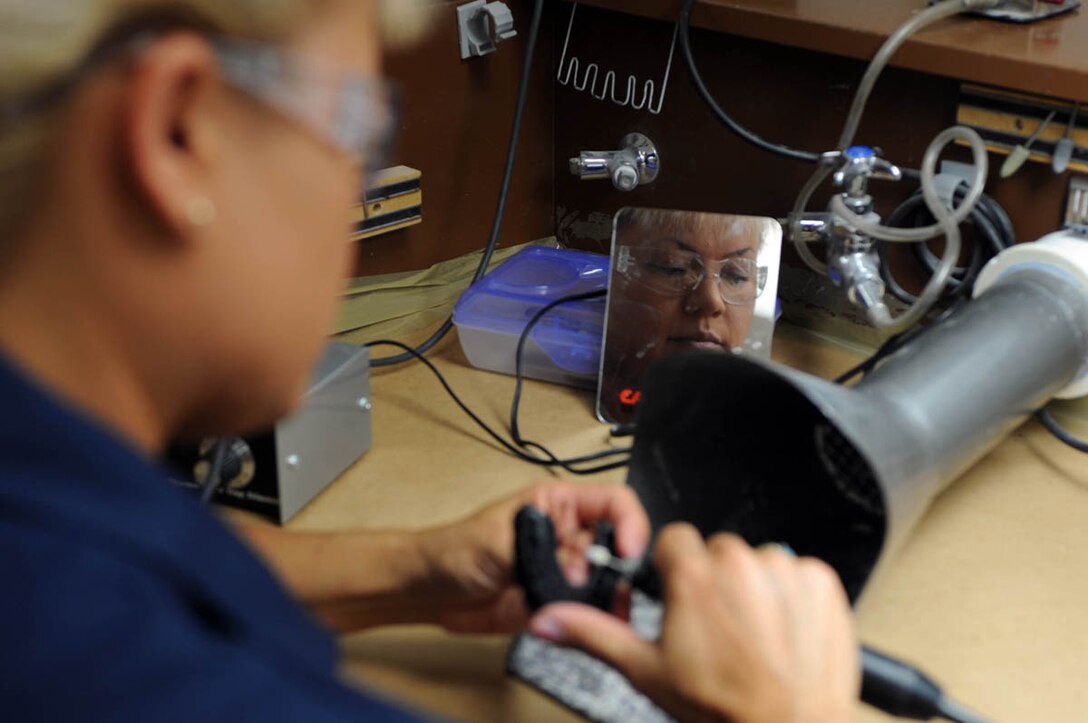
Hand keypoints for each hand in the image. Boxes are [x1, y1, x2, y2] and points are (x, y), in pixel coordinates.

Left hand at [416, 482, 649, 633]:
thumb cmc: (455, 550)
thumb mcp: (497, 541)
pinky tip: (589, 631)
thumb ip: (541, 552)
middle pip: (619, 547)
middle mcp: (570, 536)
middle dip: (620, 570)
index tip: (629, 551)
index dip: (630, 523)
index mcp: (559, 504)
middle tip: (610, 592)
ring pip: (610, 583)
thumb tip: (579, 568)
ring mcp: (567, 571)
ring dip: (610, 601)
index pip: (614, 502)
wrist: (431, 593)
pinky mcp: (560, 602)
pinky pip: (590, 613)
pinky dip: (595, 624)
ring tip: (602, 618)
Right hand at [528, 525, 859, 722]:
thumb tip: (549, 619)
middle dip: (715, 582)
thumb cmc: (724, 708)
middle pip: (717, 551)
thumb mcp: (647, 671)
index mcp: (693, 576)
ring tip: (754, 635)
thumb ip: (593, 633)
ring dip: (754, 589)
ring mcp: (783, 569)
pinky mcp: (820, 581)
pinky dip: (792, 598)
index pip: (675, 540)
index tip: (683, 598)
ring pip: (757, 562)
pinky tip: (783, 632)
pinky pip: (797, 572)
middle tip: (718, 628)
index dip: (675, 571)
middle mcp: (739, 562)